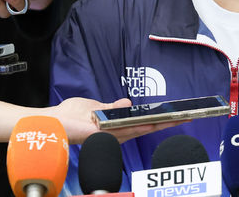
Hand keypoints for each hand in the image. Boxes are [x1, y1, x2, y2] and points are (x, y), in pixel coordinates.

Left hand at [49, 97, 184, 144]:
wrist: (51, 121)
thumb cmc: (69, 116)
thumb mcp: (95, 107)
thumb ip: (111, 107)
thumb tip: (128, 103)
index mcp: (116, 126)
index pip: (143, 123)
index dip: (160, 119)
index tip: (177, 113)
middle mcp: (116, 133)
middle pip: (146, 127)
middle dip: (167, 122)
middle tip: (188, 116)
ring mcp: (109, 135)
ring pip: (140, 129)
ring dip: (159, 124)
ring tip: (177, 118)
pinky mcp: (101, 134)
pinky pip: (123, 129)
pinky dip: (139, 126)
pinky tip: (153, 123)